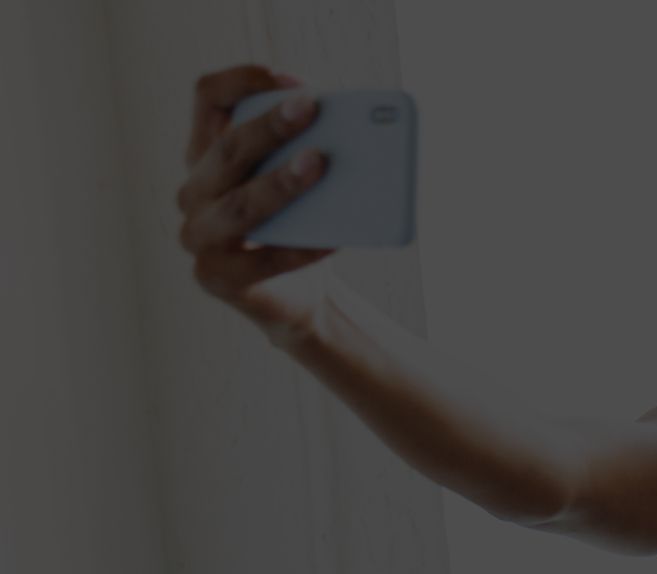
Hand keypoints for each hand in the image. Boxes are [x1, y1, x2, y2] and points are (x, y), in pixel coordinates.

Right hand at [177, 65, 334, 337]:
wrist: (299, 295)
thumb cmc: (300, 225)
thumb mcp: (298, 181)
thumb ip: (306, 149)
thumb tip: (346, 129)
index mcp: (207, 153)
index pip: (207, 98)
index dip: (241, 80)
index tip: (287, 77)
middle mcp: (193, 190)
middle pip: (227, 149)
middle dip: (269, 125)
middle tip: (310, 106)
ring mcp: (199, 236)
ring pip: (240, 205)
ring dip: (280, 182)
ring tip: (320, 164)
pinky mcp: (216, 278)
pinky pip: (263, 260)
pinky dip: (302, 249)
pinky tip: (335, 238)